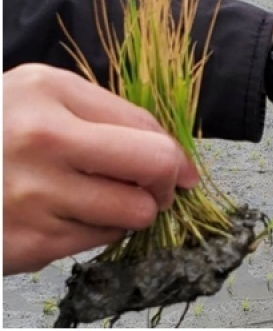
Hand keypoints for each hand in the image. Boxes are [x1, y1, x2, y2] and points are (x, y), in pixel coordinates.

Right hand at [4, 65, 199, 274]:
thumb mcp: (42, 92)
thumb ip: (108, 112)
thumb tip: (175, 154)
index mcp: (48, 98)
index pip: (149, 133)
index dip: (177, 156)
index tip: (182, 168)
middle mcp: (40, 145)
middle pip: (153, 173)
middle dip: (165, 184)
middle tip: (155, 187)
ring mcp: (30, 199)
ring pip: (130, 216)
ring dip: (126, 211)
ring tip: (95, 196)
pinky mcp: (24, 245)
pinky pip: (93, 242)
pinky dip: (92, 230)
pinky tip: (63, 214)